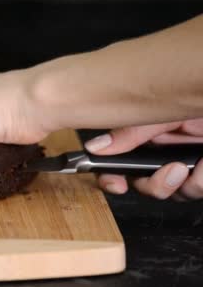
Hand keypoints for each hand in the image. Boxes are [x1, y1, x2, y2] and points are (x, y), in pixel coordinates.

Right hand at [84, 119, 202, 200]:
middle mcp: (166, 149)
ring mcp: (189, 162)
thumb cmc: (197, 94)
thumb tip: (95, 146)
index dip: (111, 176)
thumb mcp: (160, 113)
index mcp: (148, 134)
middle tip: (170, 173)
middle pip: (143, 183)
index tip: (116, 184)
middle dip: (154, 185)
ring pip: (173, 192)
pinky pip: (197, 189)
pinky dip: (202, 182)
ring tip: (195, 167)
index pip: (119, 161)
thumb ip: (129, 133)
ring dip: (183, 186)